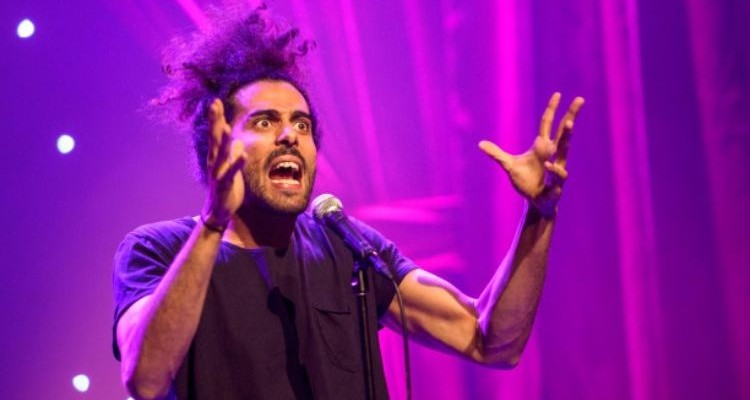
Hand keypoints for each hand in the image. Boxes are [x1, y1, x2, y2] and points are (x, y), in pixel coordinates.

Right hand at [201, 99, 246, 227]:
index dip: (216, 118)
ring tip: (225, 126)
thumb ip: (232, 153)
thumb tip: (238, 141)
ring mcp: (218, 173)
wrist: (219, 210)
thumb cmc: (226, 187)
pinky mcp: (224, 185)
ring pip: (220, 154)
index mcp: (216, 156)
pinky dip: (236, 163)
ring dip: (222, 141)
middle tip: (214, 105)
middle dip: (215, 122)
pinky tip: (242, 153)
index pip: (215, 133)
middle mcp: (214, 162)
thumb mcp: (230, 167)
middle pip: (214, 138)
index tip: (215, 101)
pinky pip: (230, 173)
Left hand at [479, 93, 584, 216]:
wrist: (535, 201)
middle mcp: (554, 153)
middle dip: (571, 114)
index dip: (552, 108)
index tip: (558, 94)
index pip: (548, 123)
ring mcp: (558, 166)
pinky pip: (558, 173)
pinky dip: (554, 169)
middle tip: (579, 99)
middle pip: (564, 131)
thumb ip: (497, 154)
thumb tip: (480, 144)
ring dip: (567, 135)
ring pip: (565, 148)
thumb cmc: (526, 181)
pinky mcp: (558, 182)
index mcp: (543, 146)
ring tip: (569, 122)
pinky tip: (548, 165)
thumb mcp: (509, 165)